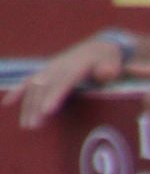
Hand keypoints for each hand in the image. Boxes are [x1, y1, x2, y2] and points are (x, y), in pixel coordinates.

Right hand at [6, 38, 126, 127]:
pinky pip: (29, 81)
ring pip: (35, 87)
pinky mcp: (46, 71)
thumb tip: (106, 73)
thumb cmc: (110, 59)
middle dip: (37, 106)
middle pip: (45, 87)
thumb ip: (111, 68)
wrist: (99, 47)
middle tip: (33, 126)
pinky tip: (7, 103)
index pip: (64, 82)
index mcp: (76, 66)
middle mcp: (59, 66)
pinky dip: (18, 91)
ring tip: (26, 125)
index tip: (47, 111)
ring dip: (28, 105)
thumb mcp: (114, 61)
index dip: (54, 96)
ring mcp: (50, 68)